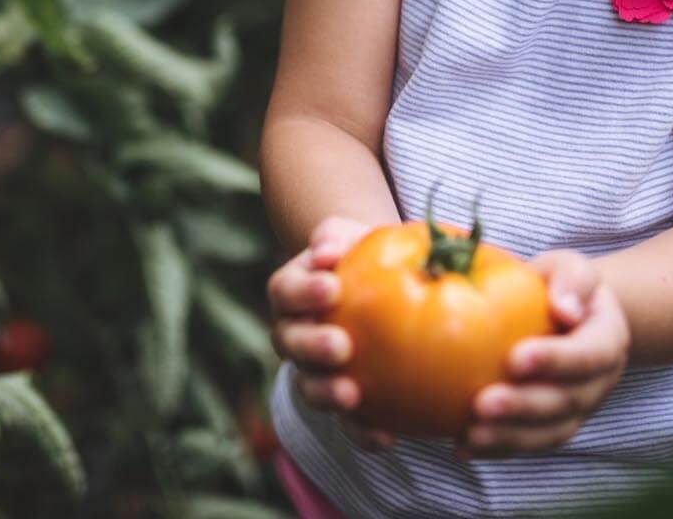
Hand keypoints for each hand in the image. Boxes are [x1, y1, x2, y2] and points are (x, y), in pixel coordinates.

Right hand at [266, 216, 395, 450]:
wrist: (381, 286)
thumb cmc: (366, 255)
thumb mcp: (354, 236)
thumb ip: (337, 235)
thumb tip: (328, 247)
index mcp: (290, 293)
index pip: (285, 291)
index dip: (303, 292)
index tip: (333, 288)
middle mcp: (292, 335)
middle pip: (288, 343)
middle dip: (311, 347)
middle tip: (341, 345)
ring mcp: (312, 371)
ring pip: (307, 387)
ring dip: (325, 393)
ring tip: (352, 394)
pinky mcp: (340, 401)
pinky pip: (345, 423)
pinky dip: (362, 433)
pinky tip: (387, 437)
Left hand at [456, 249, 629, 460]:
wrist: (566, 314)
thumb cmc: (560, 285)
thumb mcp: (570, 266)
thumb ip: (573, 279)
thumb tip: (565, 308)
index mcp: (608, 340)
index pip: (589, 355)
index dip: (555, 361)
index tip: (515, 358)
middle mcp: (599, 382)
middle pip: (567, 401)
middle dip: (524, 406)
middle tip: (482, 404)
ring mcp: (579, 409)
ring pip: (549, 432)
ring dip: (510, 437)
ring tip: (470, 434)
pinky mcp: (553, 425)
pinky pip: (528, 443)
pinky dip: (497, 448)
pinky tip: (462, 446)